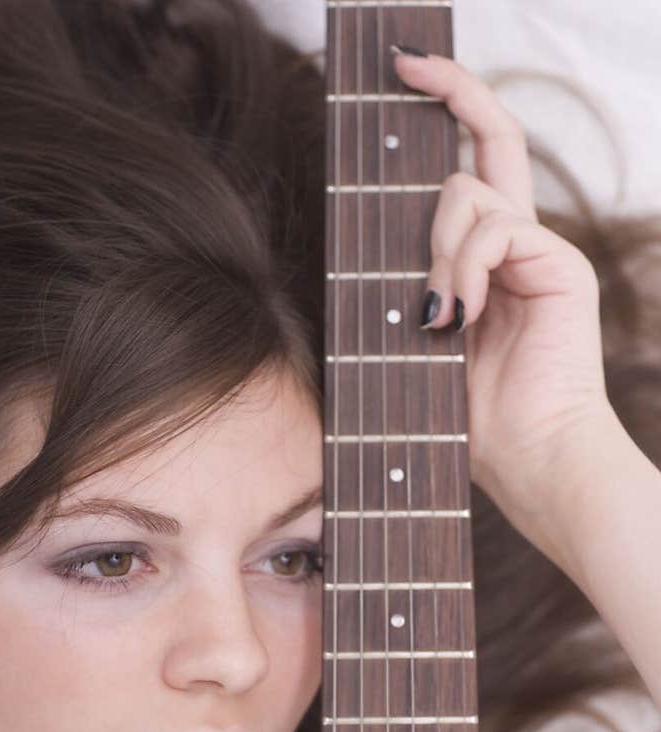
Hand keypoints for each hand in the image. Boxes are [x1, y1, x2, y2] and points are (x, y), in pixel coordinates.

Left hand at [392, 48, 619, 561]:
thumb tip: (377, 246)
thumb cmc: (476, 422)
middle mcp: (518, 243)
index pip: (473, 163)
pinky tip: (458, 314)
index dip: (447, 106)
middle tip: (404, 61)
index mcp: (489, 259)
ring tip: (436, 313)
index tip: (404, 67)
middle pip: (489, 139)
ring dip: (435, 247)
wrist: (532, 463)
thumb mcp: (421, 343)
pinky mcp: (561, 264)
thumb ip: (412, 286)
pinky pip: (499, 230)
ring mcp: (542, 250)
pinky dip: (466, 268)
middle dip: (448, 89)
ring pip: (470, 192)